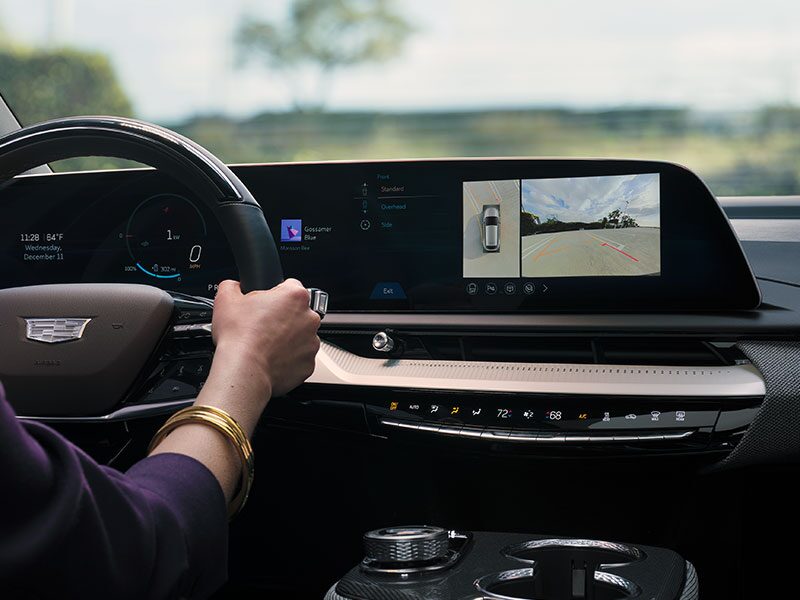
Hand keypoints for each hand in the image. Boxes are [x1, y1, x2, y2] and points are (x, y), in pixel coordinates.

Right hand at [211, 278, 321, 398]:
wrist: (245, 370)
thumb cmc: (240, 337)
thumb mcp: (226, 299)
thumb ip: (233, 286)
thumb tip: (234, 286)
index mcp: (295, 296)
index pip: (289, 286)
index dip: (274, 294)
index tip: (265, 304)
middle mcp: (309, 318)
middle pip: (297, 312)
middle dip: (282, 317)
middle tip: (262, 326)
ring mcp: (312, 342)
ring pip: (300, 336)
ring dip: (287, 338)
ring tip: (266, 344)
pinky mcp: (309, 364)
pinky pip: (300, 357)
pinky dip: (289, 358)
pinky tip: (272, 358)